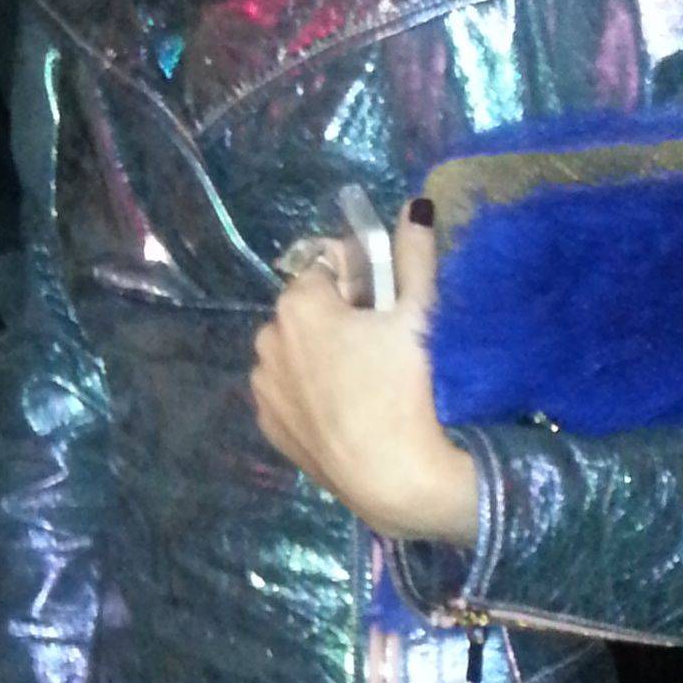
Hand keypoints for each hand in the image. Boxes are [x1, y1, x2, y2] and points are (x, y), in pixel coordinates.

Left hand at [251, 204, 478, 543]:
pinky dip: (311, 391)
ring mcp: (263, 386)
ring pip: (296, 350)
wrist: (391, 476)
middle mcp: (266, 338)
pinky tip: (347, 409)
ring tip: (366, 381)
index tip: (387, 304)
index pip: (327, 265)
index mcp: (298, 304)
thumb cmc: (406, 387)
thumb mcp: (419, 314)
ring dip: (322, 352)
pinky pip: (290, 390)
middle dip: (339, 315)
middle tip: (382, 344)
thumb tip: (416, 205)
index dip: (361, 278)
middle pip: (308, 308)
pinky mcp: (268, 425)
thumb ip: (415, 254)